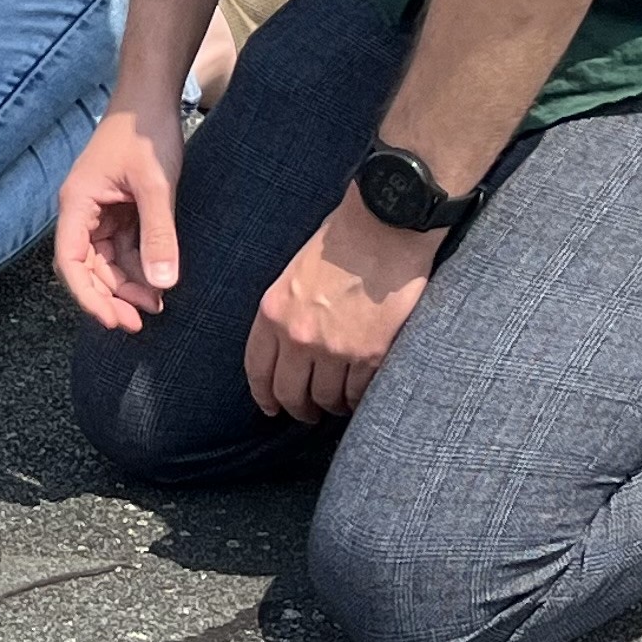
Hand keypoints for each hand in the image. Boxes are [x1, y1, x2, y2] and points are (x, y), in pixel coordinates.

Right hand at [53, 105, 185, 332]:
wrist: (151, 98)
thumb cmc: (146, 133)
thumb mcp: (156, 185)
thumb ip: (159, 235)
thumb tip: (162, 285)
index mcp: (77, 204)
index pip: (71, 262)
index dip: (88, 296)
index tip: (113, 320)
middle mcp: (81, 211)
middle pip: (86, 267)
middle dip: (110, 296)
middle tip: (139, 323)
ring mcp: (99, 211)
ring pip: (105, 262)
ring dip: (126, 285)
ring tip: (156, 306)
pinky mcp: (117, 209)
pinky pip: (121, 248)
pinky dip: (137, 267)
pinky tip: (158, 282)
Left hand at [244, 194, 441, 421]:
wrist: (383, 226)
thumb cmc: (341, 240)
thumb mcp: (294, 274)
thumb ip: (287, 311)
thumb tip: (288, 346)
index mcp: (273, 312)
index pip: (258, 369)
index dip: (263, 395)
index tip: (270, 407)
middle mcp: (298, 336)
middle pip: (290, 393)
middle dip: (298, 410)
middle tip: (307, 414)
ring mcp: (335, 349)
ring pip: (327, 399)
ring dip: (332, 406)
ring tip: (338, 403)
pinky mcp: (371, 355)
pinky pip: (359, 393)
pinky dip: (359, 398)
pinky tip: (360, 394)